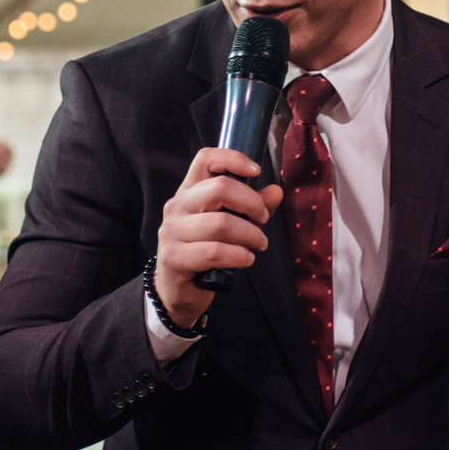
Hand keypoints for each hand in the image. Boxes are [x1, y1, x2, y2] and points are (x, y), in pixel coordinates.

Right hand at [154, 147, 284, 329]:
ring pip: (221, 224)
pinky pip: (214, 252)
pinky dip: (239, 256)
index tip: (257, 171)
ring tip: (259, 244)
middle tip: (263, 220)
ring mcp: (171, 232)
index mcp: (189, 192)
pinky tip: (246, 259)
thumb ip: (252, 207)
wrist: (178, 291)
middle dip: (251, 204)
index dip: (233, 158)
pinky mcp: (174, 257)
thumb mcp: (230, 226)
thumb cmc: (206, 252)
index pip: (205, 159)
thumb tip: (276, 191)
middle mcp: (177, 207)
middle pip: (219, 188)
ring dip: (250, 235)